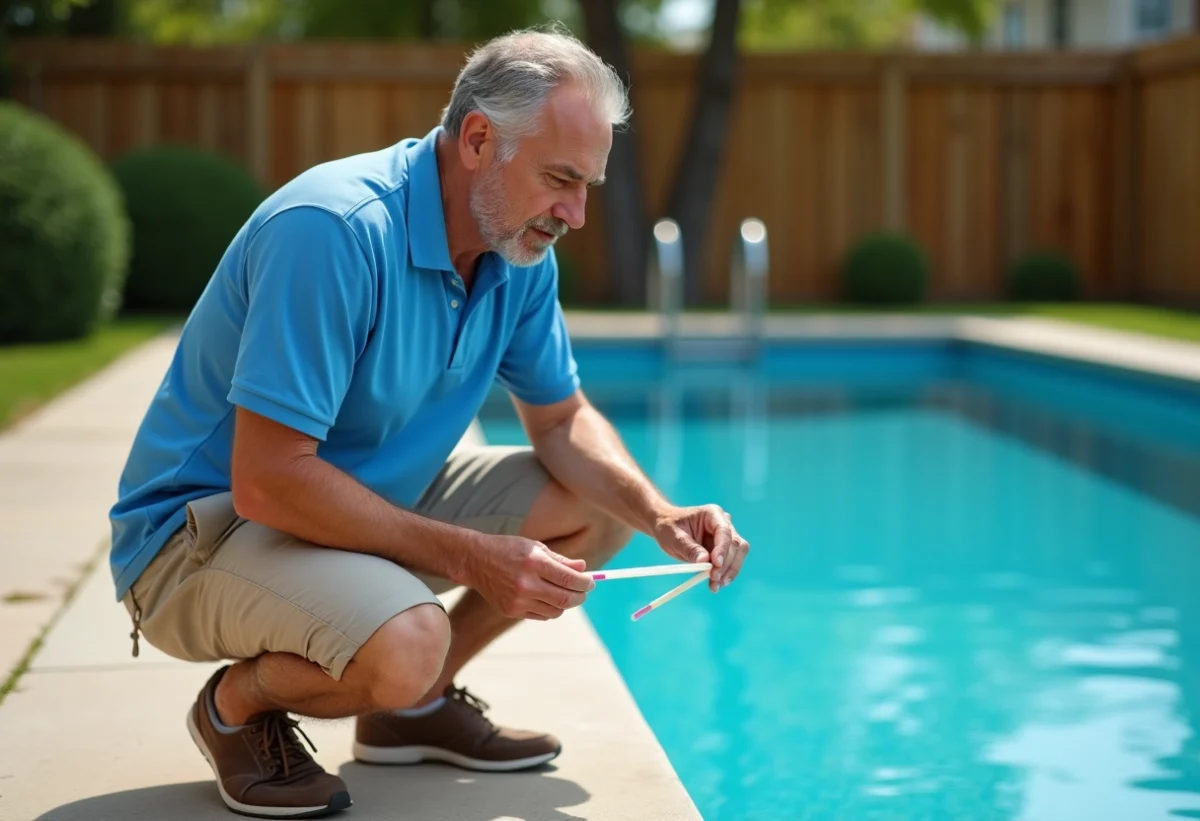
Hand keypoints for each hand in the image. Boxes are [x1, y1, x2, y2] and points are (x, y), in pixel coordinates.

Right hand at [464, 534, 594, 619]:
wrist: (476, 561)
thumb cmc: (509, 550)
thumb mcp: (535, 547)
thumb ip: (561, 560)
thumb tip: (584, 569)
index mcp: (534, 562)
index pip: (568, 579)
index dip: (585, 582)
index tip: (591, 582)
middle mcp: (525, 583)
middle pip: (564, 599)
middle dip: (580, 596)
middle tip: (584, 591)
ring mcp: (517, 600)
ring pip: (555, 611)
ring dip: (565, 604)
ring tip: (564, 593)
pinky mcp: (511, 611)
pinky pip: (541, 615)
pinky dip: (550, 609)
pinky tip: (547, 597)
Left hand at [652, 504, 748, 591]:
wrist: (666, 528)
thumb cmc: (669, 527)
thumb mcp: (674, 537)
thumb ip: (689, 548)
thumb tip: (704, 561)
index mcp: (712, 514)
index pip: (724, 531)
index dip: (723, 549)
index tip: (716, 564)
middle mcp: (723, 523)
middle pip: (735, 544)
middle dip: (727, 563)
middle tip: (714, 578)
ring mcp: (725, 537)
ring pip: (738, 554)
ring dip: (729, 571)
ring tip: (715, 585)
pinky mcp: (723, 550)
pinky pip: (730, 563)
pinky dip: (724, 574)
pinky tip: (715, 584)